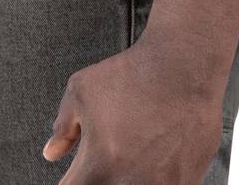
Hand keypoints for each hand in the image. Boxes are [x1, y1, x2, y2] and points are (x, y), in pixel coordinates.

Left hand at [42, 36, 225, 183]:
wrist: (186, 66)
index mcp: (98, 167)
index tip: (77, 171)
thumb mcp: (82, 90)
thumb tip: (51, 153)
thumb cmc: (135, 74)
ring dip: (126, 178)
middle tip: (107, 155)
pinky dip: (154, 177)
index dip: (71, 181)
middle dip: (97, 178)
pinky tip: (155, 155)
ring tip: (133, 153)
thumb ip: (63, 127)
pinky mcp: (186, 184)